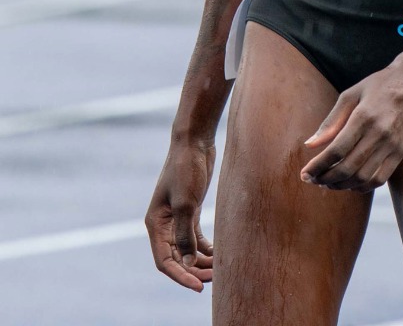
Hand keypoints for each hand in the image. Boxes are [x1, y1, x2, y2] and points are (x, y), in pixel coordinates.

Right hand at [145, 139, 215, 291]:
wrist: (194, 141)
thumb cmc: (186, 169)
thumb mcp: (186, 203)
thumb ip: (185, 234)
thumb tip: (188, 263)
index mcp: (155, 224)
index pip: (164, 261)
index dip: (181, 276)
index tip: (198, 286)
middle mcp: (163, 224)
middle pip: (176, 259)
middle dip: (194, 271)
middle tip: (215, 279)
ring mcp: (177, 218)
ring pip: (187, 251)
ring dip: (201, 262)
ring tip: (220, 270)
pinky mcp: (190, 211)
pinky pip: (196, 239)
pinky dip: (206, 249)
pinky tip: (219, 255)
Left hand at [300, 56, 402, 192]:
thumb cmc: (380, 85)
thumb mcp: (352, 94)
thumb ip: (331, 121)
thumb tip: (310, 145)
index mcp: (364, 116)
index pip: (336, 150)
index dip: (318, 165)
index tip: (305, 173)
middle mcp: (379, 133)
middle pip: (348, 167)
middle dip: (325, 178)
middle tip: (313, 180)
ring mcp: (392, 145)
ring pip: (363, 178)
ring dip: (342, 185)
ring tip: (328, 182)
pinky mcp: (401, 153)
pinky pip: (380, 179)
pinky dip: (362, 186)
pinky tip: (350, 183)